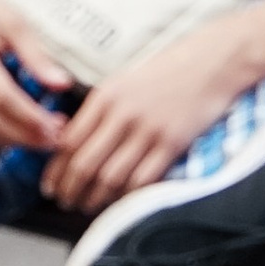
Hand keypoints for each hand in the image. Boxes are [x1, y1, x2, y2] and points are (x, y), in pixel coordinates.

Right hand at [0, 0, 74, 153]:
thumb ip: (36, 56)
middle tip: (56, 140)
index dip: (30, 118)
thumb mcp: (14, 23)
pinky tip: (19, 132)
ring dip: (11, 141)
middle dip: (24, 137)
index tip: (57, 127)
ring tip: (42, 139)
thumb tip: (63, 85)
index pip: (1, 98)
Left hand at [43, 12, 264, 214]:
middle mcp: (122, 114)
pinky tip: (120, 202)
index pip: (69, 141)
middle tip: (64, 202)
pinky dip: (127, 195)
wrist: (215, 59)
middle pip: (84, 163)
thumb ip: (102, 110)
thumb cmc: (170, 70)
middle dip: (69, 189)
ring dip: (95, 198)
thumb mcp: (126, 80)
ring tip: (88, 206)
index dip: (56, 169)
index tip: (49, 185)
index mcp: (105, 96)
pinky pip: (142, 179)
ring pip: (110, 177)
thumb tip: (75, 142)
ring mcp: (148, 129)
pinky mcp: (173, 143)